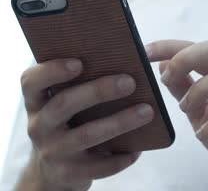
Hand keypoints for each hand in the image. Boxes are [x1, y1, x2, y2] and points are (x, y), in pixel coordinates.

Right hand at [16, 59, 153, 190]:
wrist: (53, 172)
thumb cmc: (68, 124)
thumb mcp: (64, 105)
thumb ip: (81, 85)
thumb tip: (125, 62)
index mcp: (37, 102)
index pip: (31, 82)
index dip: (52, 70)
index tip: (78, 62)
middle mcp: (39, 126)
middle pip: (64, 104)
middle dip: (98, 91)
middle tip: (130, 82)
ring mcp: (52, 151)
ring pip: (87, 134)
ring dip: (119, 122)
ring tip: (146, 111)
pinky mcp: (69, 174)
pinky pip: (99, 166)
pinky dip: (120, 157)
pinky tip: (138, 149)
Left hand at [145, 39, 207, 190]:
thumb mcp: (199, 111)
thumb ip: (184, 88)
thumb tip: (163, 65)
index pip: (200, 48)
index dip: (172, 46)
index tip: (145, 52)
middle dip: (187, 57)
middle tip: (167, 78)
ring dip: (202, 89)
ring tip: (187, 109)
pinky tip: (203, 134)